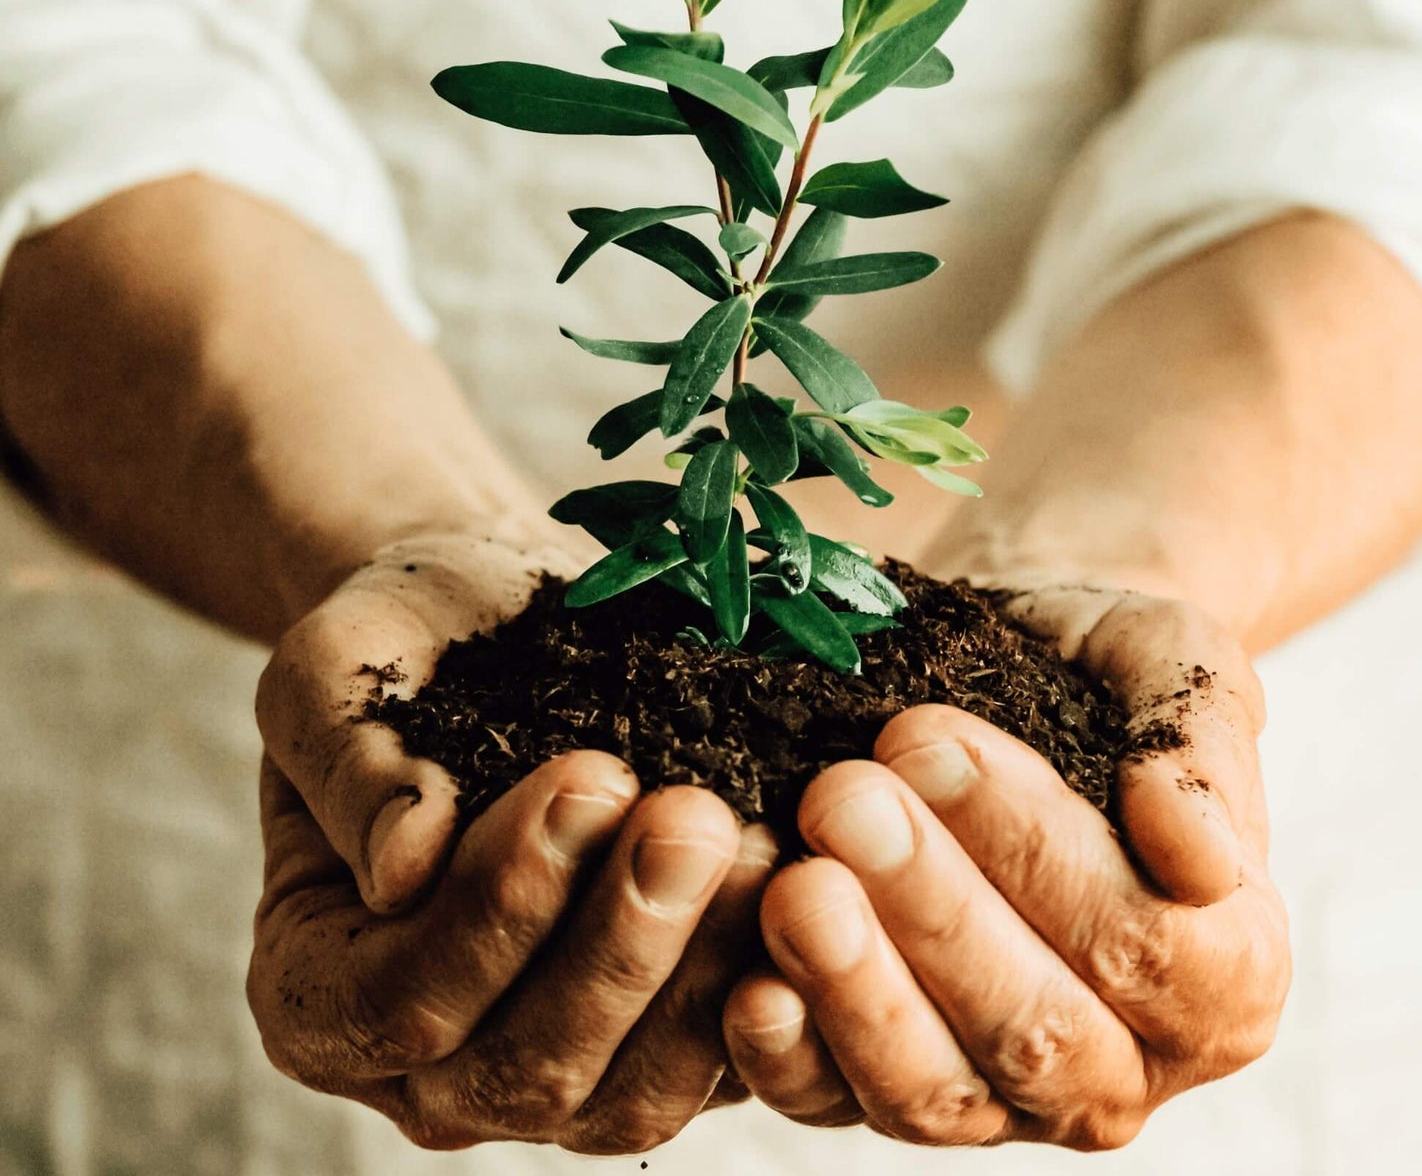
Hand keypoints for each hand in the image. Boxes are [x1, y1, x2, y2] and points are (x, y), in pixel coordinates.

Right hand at [249, 528, 775, 1152]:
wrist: (502, 618)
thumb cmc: (406, 639)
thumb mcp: (337, 669)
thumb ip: (349, 762)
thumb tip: (402, 863)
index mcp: (322, 990)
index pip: (402, 1000)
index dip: (499, 905)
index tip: (592, 776)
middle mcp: (433, 1064)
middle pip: (529, 1065)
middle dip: (620, 942)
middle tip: (695, 816)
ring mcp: (556, 1068)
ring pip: (636, 1092)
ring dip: (705, 970)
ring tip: (761, 845)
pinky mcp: (661, 1044)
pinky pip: (722, 1062)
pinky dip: (772, 988)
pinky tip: (810, 887)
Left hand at [722, 580, 1289, 1148]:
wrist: (1015, 664)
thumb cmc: (1102, 667)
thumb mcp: (1178, 668)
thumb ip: (1204, 754)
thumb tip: (1201, 857)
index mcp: (1225, 974)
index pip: (1143, 944)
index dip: (1035, 853)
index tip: (932, 746)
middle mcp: (1122, 1061)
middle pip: (1036, 1029)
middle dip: (931, 911)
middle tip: (843, 799)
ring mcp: (1004, 1094)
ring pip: (935, 1090)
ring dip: (857, 989)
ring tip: (795, 884)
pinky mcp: (887, 1086)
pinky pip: (837, 1104)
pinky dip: (791, 1057)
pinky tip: (747, 988)